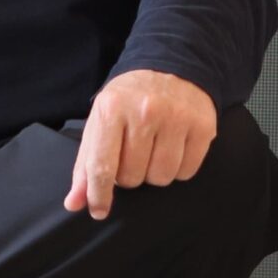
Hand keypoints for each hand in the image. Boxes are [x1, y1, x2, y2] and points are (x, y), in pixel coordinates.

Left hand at [64, 70, 218, 219]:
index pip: (101, 166)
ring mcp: (176, 117)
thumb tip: (75, 203)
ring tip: (153, 150)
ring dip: (154, 173)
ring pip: (160, 178)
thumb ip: (86, 164)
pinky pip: (186, 172)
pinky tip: (173, 147)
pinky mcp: (202, 126)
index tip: (99, 210)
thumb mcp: (100, 122)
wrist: (169, 67)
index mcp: (112, 108)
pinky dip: (178, 169)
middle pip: (132, 177)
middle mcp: (145, 110)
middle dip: (129, 175)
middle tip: (132, 154)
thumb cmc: (128, 101)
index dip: (98, 195)